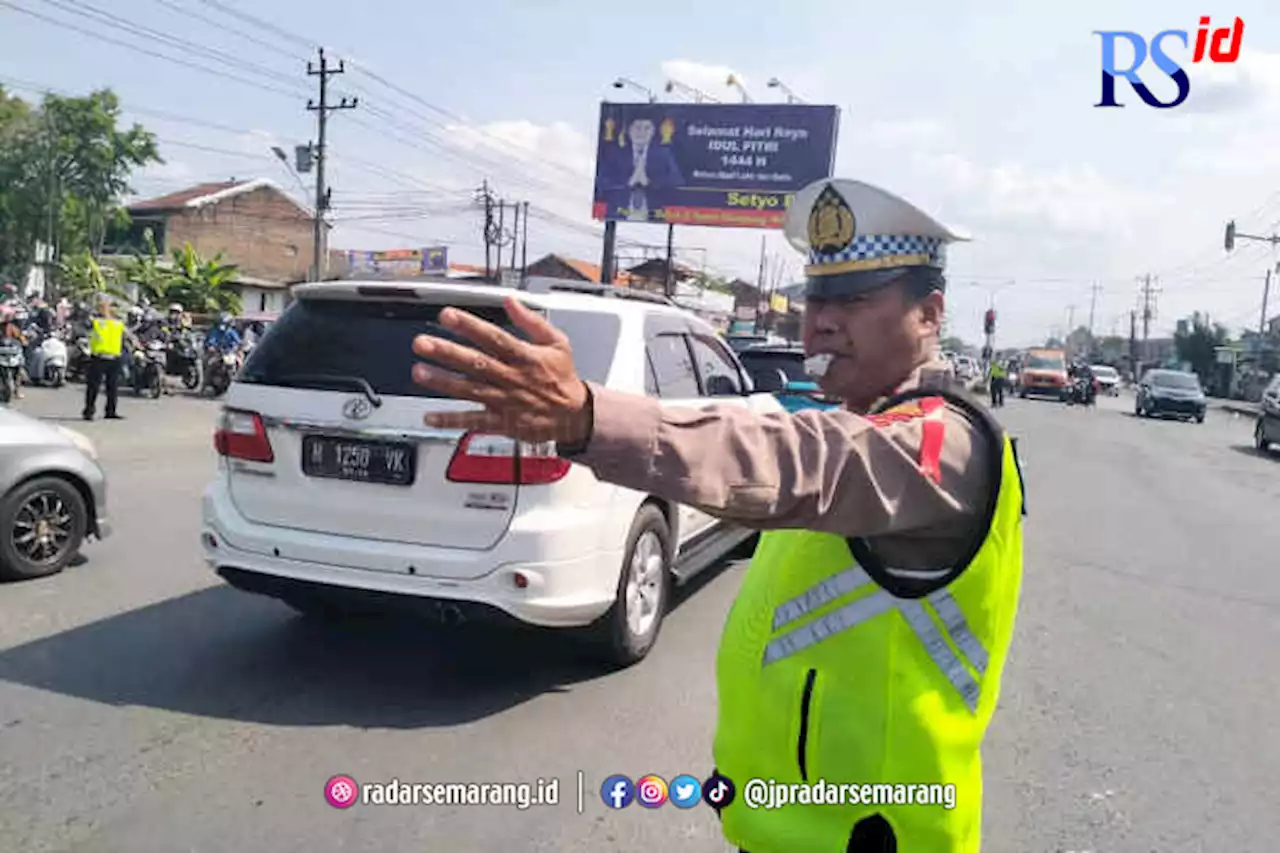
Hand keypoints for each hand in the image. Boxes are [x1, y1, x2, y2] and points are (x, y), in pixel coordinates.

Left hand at [411, 297, 590, 443]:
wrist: (575, 416)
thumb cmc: (562, 378)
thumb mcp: (557, 343)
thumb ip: (532, 321)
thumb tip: (511, 301)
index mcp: (525, 356)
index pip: (494, 337)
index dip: (470, 326)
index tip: (447, 316)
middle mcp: (512, 378)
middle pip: (476, 363)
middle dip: (447, 352)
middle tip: (423, 343)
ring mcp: (505, 401)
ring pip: (470, 390)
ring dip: (443, 382)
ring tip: (419, 372)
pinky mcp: (501, 422)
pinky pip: (473, 422)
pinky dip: (451, 420)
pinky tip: (430, 415)